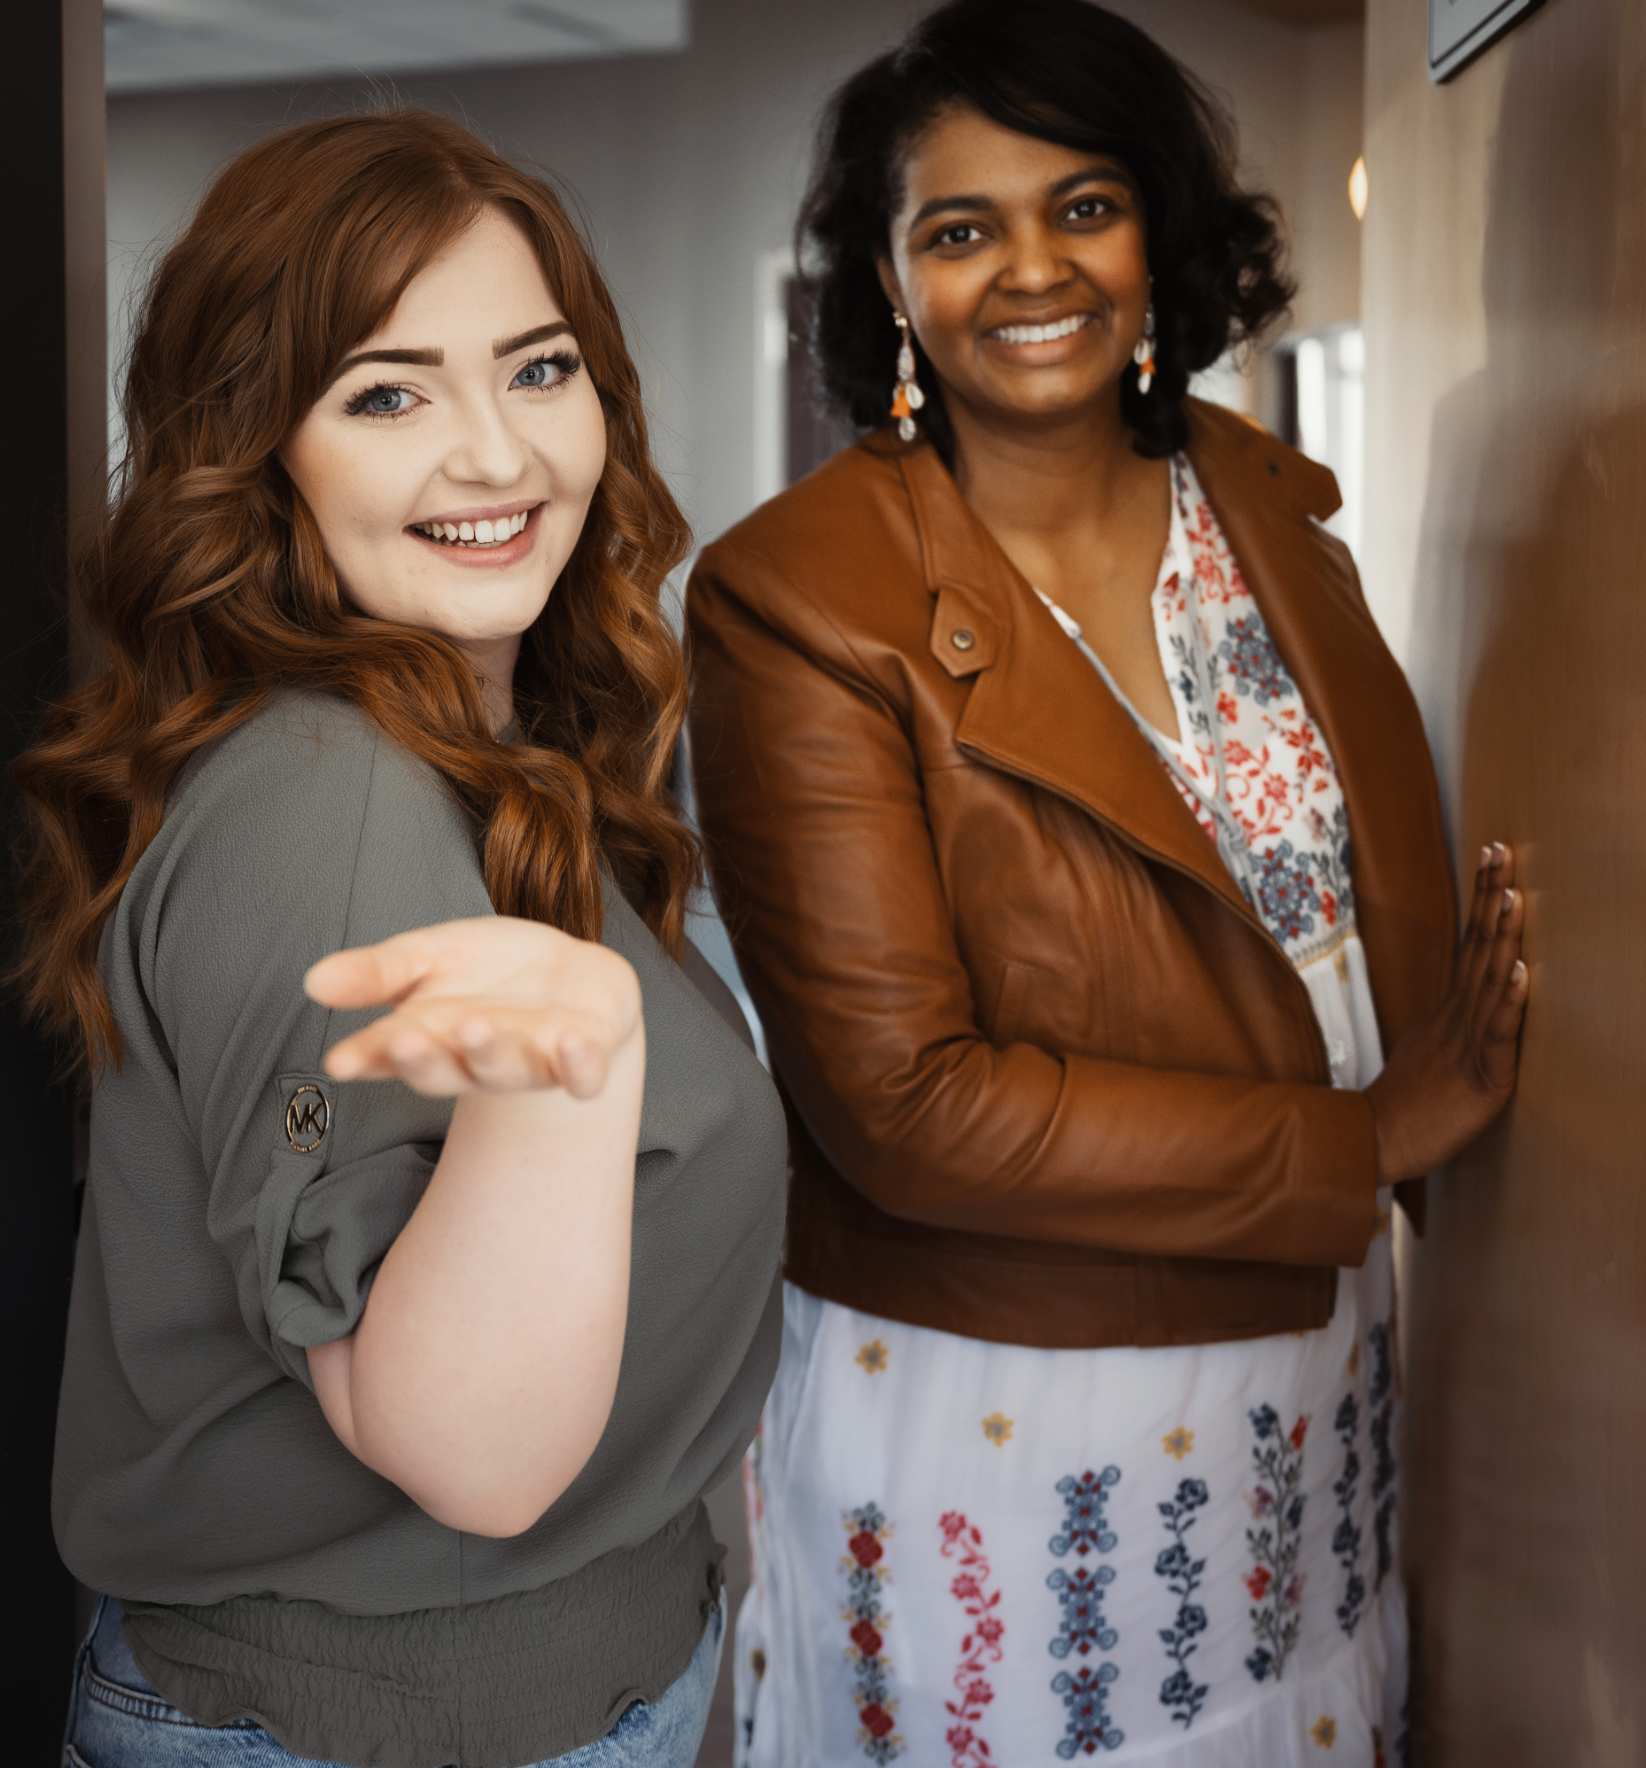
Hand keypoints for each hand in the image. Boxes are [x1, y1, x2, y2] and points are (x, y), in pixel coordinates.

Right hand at [304, 917, 641, 1098]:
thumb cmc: (486, 969)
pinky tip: (571, 1042)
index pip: (391, 1054)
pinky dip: (579, 1066)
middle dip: (428, 1059)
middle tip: (409, 1039)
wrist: (569, 974)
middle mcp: (476, 1062)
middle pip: (446, 1072)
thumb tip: (313, 980)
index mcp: (430, 1040)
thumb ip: (378, 972)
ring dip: (493, 1054)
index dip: (369, 1059)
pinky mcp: (582, 1060)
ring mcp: (531, 1063)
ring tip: (477, 1027)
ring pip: (508, 1072)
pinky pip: (582, 1075)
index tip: (341, 1060)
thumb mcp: (427, 956)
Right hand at [1364, 841, 1528, 1182]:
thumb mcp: (1429, 1051)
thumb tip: (1471, 999)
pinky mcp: (1481, 1076)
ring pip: (1489, 980)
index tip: (1492, 856)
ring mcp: (1467, 1042)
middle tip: (1501, 850)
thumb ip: (1451, 1021)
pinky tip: (1522, 971)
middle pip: (1478, 947)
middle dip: (1491, 897)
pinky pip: (1497, 1033)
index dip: (1482, 899)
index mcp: (1449, 1010)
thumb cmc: (1406, 1105)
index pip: (1469, 942)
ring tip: (1513, 894)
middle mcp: (1458, 1016)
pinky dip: (1511, 1001)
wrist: (1378, 1143)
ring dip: (1502, 935)